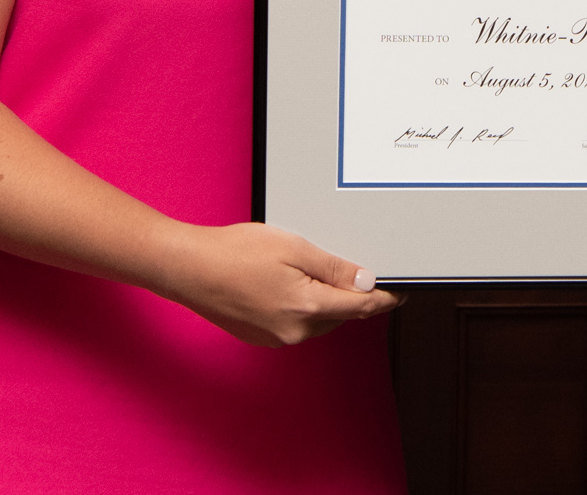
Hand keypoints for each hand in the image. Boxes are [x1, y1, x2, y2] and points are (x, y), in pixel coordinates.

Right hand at [157, 221, 401, 346]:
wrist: (188, 268)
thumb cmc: (234, 252)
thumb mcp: (294, 248)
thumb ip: (335, 269)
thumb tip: (367, 283)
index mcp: (307, 308)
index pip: (360, 307)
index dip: (383, 299)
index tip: (399, 293)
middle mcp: (295, 331)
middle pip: (340, 314)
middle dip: (351, 296)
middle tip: (353, 270)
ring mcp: (276, 338)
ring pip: (318, 320)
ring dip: (325, 300)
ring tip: (311, 270)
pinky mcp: (261, 337)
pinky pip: (296, 324)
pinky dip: (303, 307)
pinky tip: (289, 283)